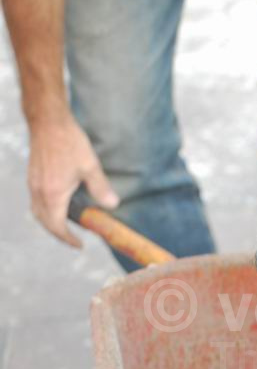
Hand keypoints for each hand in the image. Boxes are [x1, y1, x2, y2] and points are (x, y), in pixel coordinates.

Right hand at [27, 112, 118, 246]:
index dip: (68, 239)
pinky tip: (59, 206)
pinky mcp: (32, 177)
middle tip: (74, 239)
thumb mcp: (90, 167)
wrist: (48, 123)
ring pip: (38, 212)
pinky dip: (46, 210)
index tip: (80, 245)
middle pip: (45, 223)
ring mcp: (33, 184)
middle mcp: (39, 192)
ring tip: (67, 226)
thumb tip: (112, 205)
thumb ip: (100, 188)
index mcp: (53, 194)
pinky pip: (36, 202)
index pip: (57, 226)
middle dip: (59, 234)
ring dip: (51, 223)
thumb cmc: (70, 143)